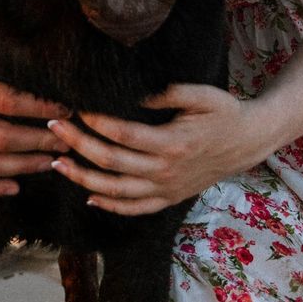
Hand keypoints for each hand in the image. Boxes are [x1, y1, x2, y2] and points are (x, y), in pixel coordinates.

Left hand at [48, 84, 267, 215]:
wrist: (248, 142)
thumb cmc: (224, 112)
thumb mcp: (203, 95)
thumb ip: (169, 92)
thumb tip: (134, 95)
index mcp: (173, 143)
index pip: (123, 134)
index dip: (96, 122)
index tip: (75, 108)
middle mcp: (166, 170)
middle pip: (112, 162)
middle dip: (78, 144)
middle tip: (54, 127)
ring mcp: (167, 189)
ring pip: (117, 191)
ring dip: (83, 178)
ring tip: (57, 163)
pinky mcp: (169, 198)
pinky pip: (135, 209)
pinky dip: (110, 206)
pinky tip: (89, 196)